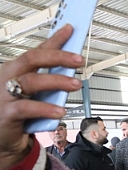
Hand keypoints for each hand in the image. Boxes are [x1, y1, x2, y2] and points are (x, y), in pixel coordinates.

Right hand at [0, 24, 82, 169]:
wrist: (1, 138)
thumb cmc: (17, 113)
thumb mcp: (33, 94)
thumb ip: (48, 81)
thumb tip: (71, 67)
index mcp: (14, 70)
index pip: (36, 50)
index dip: (53, 40)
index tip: (69, 30)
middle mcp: (7, 78)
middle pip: (32, 59)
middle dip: (57, 56)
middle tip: (78, 59)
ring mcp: (5, 95)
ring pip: (31, 81)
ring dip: (57, 81)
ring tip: (75, 84)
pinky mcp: (7, 114)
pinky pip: (27, 108)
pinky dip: (46, 109)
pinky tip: (60, 111)